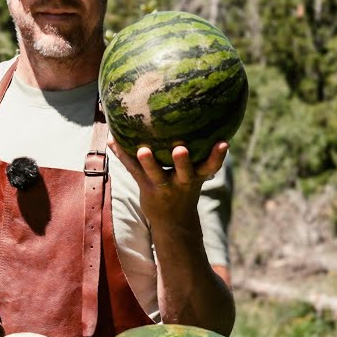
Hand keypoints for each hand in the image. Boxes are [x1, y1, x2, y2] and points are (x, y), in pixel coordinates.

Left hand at [108, 138, 226, 224]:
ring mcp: (164, 186)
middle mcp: (182, 182)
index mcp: (198, 176)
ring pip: (156, 174)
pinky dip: (122, 154)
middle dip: (183, 162)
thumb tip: (203, 114)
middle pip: (184, 172)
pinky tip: (112, 140)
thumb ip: (200, 152)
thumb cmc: (186, 188)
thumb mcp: (197, 173)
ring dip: (149, 162)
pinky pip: (133, 170)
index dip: (218, 156)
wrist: (173, 222)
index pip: (211, 166)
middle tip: (180, 150)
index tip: (224, 143)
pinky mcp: (146, 187)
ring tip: (143, 150)